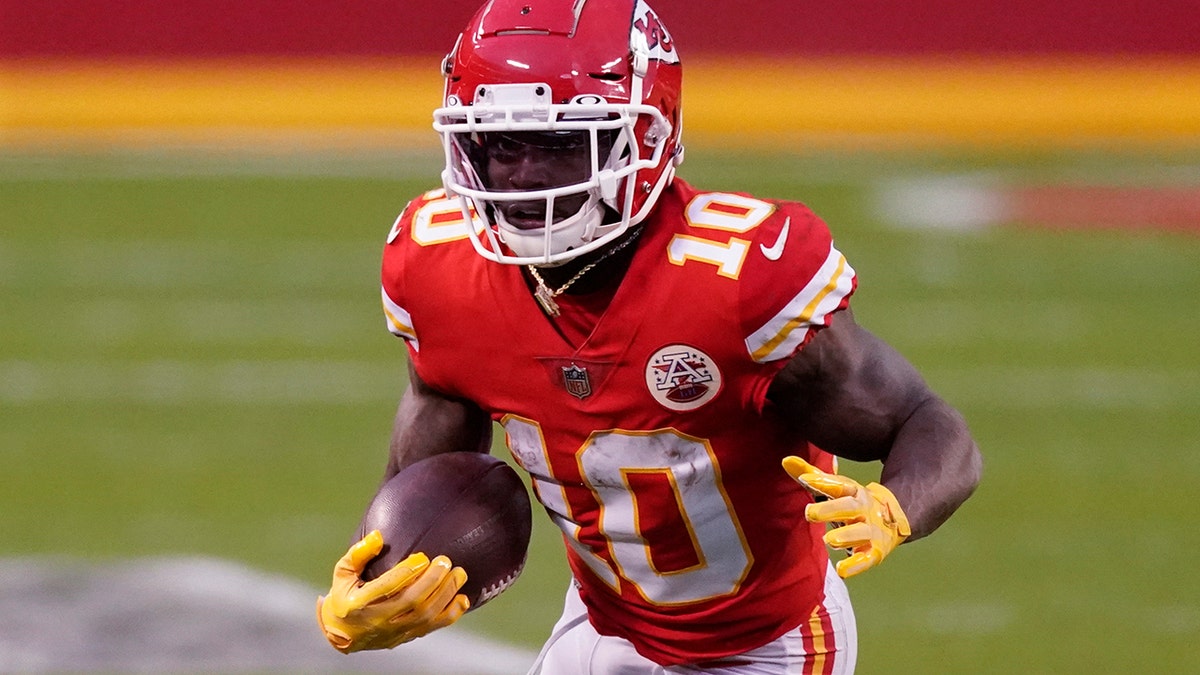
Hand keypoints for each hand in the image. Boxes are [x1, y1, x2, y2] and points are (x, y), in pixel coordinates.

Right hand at [316, 530, 468, 652]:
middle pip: (412, 601)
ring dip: (446, 594)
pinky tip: (463, 599)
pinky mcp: (407, 637)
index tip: (423, 557)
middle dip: (433, 580)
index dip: (407, 572)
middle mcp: (378, 619)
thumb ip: (358, 553)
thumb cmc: (346, 595)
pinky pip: (433, 627)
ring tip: (459, 574)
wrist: (344, 634)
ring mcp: (395, 630)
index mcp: (359, 603)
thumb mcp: (342, 573)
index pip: (387, 587)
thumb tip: (379, 536)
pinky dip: (451, 614)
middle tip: (446, 561)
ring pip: (426, 614)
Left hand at [782, 457, 910, 578]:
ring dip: (847, 536)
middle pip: (849, 507)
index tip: (805, 479)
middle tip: (810, 513)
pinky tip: (842, 570)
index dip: (823, 481)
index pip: (839, 485)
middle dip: (831, 510)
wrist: (896, 517)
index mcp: (854, 492)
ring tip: (830, 540)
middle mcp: (864, 510)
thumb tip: (786, 460)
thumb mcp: (836, 488)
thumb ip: (811, 475)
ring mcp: (872, 531)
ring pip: (861, 533)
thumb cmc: (853, 502)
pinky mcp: (876, 551)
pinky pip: (867, 559)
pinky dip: (856, 566)